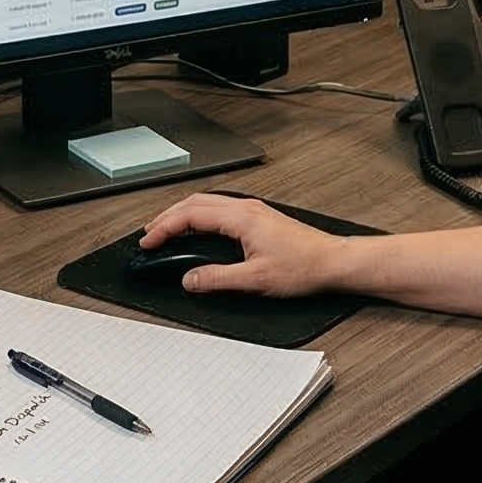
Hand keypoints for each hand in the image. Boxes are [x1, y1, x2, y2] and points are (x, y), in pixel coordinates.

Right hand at [137, 193, 347, 297]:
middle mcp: (246, 208)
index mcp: (241, 218)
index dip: (164, 228)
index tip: (148, 242)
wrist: (333, 262)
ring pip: (207, 203)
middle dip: (167, 217)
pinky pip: (220, 210)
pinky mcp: (259, 218)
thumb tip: (190, 279)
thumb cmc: (304, 267)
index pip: (190, 215)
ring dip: (183, 215)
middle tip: (150, 235)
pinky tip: (198, 230)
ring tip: (167, 231)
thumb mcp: (255, 279)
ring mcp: (253, 211)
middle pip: (194, 202)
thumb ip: (217, 279)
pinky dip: (199, 217)